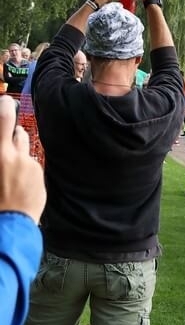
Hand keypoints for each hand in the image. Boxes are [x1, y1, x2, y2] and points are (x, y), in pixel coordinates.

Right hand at [0, 98, 45, 221]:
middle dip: (13, 134)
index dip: (5, 108)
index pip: (4, 123)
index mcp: (0, 154)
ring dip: (20, 152)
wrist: (10, 223)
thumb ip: (1, 154)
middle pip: (18, 133)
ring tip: (11, 168)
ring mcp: (30, 165)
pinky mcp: (40, 175)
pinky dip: (26, 169)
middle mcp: (15, 157)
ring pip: (26, 150)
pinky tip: (20, 183)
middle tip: (6, 143)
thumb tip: (5, 145)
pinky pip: (32, 165)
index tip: (5, 101)